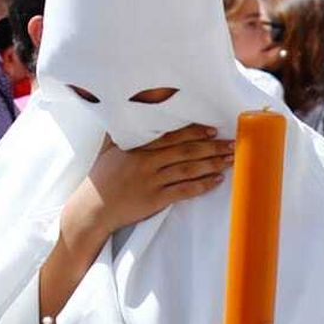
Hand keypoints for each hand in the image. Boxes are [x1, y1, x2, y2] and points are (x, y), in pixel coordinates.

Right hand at [76, 126, 234, 236]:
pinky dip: (202, 185)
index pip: (171, 136)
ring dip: (212, 164)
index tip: (212, 129)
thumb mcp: (107, 150)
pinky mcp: (155, 200)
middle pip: (185, 151)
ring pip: (188, 169)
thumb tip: (124, 114)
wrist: (91, 210)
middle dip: (211, 146)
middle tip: (232, 143)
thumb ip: (120, 133)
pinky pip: (184, 190)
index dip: (194, 131)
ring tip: (230, 160)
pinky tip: (216, 180)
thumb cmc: (100, 179)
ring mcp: (151, 181)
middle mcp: (146, 163)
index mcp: (136, 148)